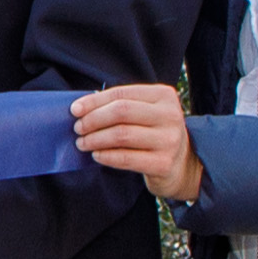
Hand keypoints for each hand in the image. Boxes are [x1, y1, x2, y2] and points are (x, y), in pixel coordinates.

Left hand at [63, 84, 204, 201]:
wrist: (182, 164)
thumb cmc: (155, 133)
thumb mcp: (147, 112)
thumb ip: (122, 106)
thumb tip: (82, 108)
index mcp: (164, 95)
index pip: (122, 94)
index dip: (94, 101)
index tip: (75, 109)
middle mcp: (170, 115)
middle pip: (121, 112)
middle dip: (93, 119)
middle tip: (78, 128)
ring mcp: (169, 140)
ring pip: (121, 135)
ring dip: (96, 139)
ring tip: (83, 142)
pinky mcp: (163, 163)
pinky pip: (126, 158)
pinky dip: (106, 156)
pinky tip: (96, 155)